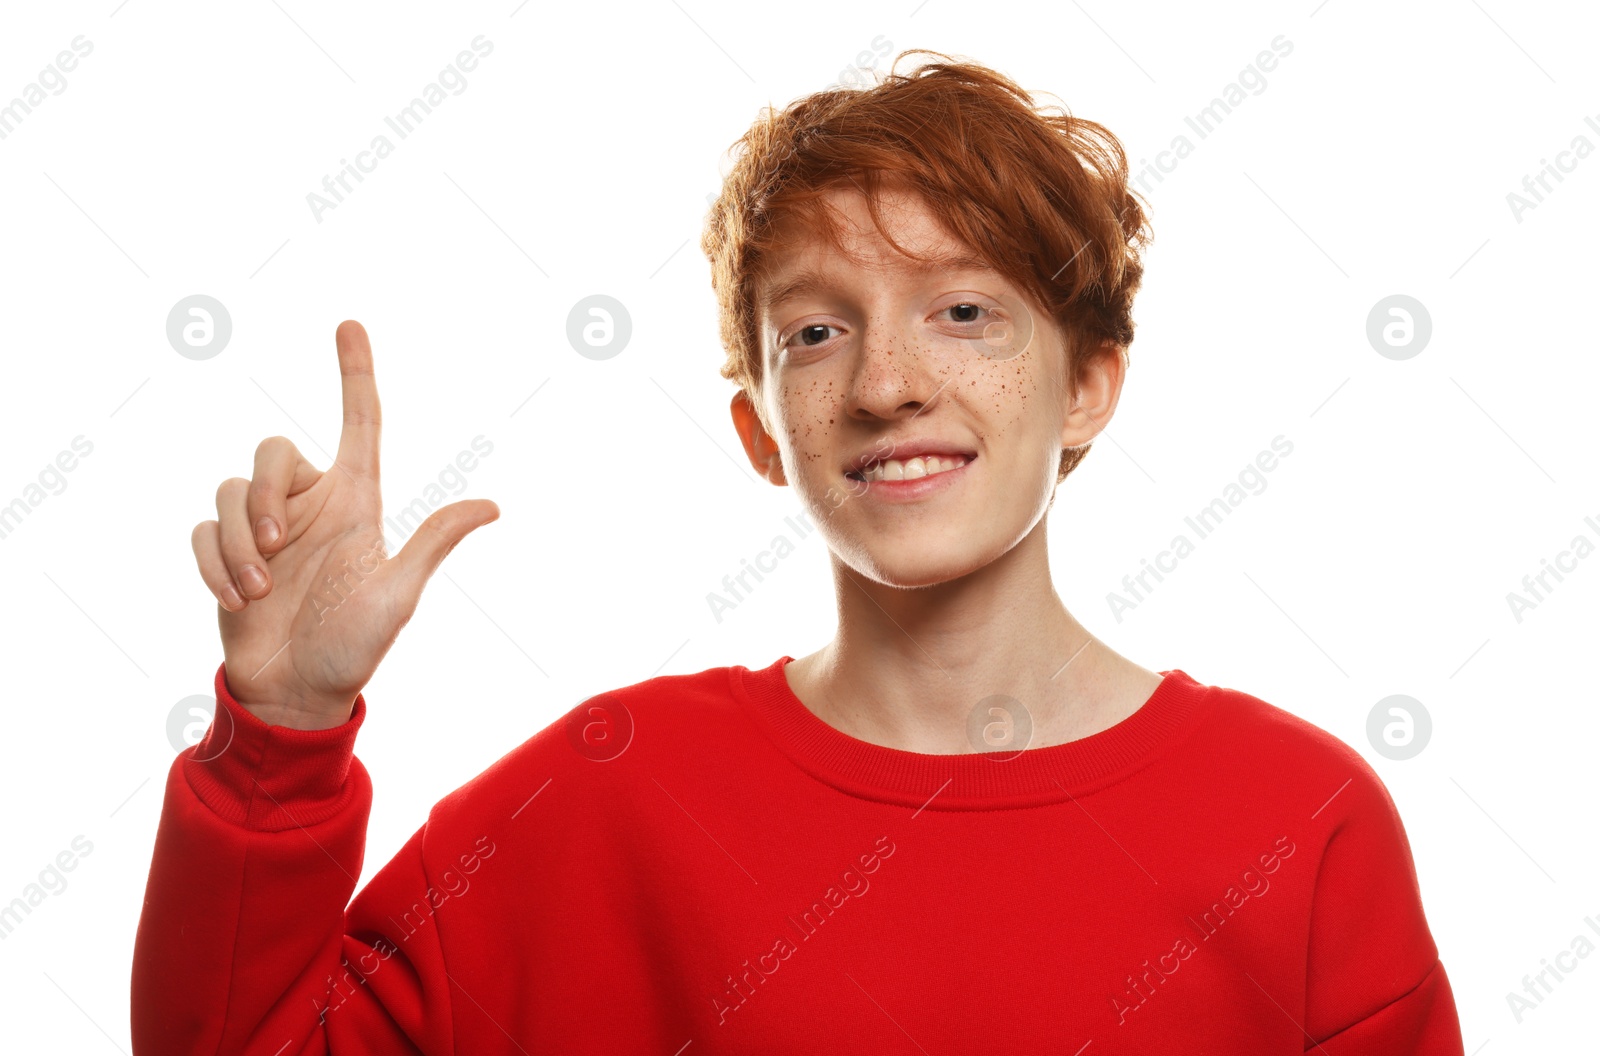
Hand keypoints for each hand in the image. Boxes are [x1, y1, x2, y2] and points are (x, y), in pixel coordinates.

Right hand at [190, 320, 498, 728]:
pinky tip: (239, 601)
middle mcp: (309, 506)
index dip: (355, 374)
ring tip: (261, 590)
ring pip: (228, 490)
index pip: (359, 423)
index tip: (350, 325)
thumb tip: (492, 506)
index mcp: (356, 504)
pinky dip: (214, 563)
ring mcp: (263, 530)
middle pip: (272, 450)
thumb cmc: (354, 646)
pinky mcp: (224, 555)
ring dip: (237, 541)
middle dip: (264, 494)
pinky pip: (201, 530)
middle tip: (275, 548)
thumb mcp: (398, 594)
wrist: (297, 694)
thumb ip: (432, 543)